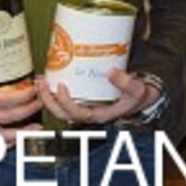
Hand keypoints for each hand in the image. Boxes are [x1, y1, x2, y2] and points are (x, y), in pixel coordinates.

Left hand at [36, 70, 157, 125]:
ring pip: (60, 109)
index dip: (65, 102)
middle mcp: (89, 114)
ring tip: (41, 80)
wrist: (143, 97)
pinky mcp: (84, 101)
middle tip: (42, 82)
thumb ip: (126, 82)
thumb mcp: (137, 89)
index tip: (62, 85)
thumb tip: (110, 71)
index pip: (76, 114)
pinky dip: (54, 93)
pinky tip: (51, 78)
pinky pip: (64, 101)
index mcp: (99, 114)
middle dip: (48, 100)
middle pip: (62, 114)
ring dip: (47, 97)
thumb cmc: (140, 95)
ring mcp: (85, 108)